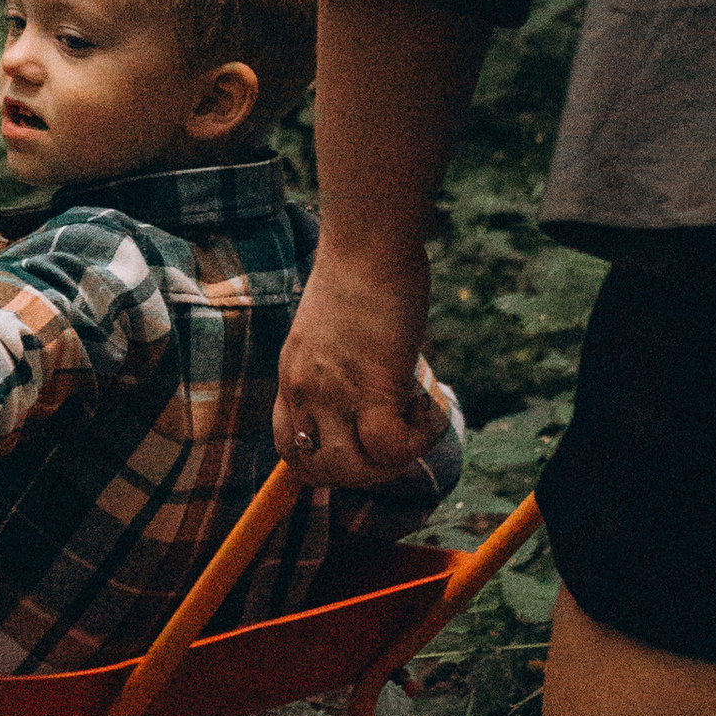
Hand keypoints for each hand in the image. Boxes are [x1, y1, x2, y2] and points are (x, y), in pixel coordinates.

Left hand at [275, 242, 434, 489]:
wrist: (369, 244)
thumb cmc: (360, 272)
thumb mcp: (329, 328)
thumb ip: (336, 364)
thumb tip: (373, 388)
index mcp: (290, 375)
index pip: (287, 447)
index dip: (324, 463)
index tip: (358, 446)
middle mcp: (304, 389)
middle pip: (315, 470)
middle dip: (360, 472)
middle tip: (393, 440)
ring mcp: (333, 391)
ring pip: (352, 469)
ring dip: (390, 463)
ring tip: (414, 424)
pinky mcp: (372, 385)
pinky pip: (391, 446)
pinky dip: (417, 439)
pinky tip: (428, 407)